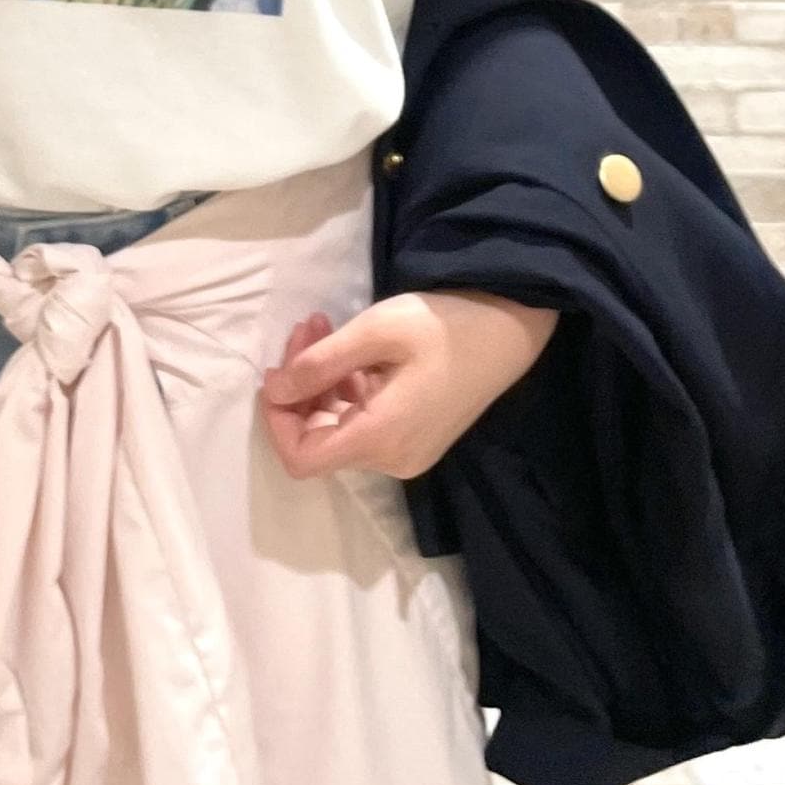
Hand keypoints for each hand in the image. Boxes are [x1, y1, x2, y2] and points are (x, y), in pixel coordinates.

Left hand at [259, 288, 560, 482]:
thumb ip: (318, 365)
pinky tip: (351, 350)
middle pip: (318, 439)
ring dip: (322, 381)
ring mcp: (407, 453)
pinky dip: (346, 389)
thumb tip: (275, 391)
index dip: (277, 420)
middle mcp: (392, 460)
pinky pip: (363, 423)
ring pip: (338, 427)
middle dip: (300, 386)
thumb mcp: (374, 332)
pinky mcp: (416, 438)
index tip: (278, 373)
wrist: (510, 328)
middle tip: (306, 330)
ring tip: (323, 327)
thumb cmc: (444, 324)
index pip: (301, 458)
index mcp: (381, 438)